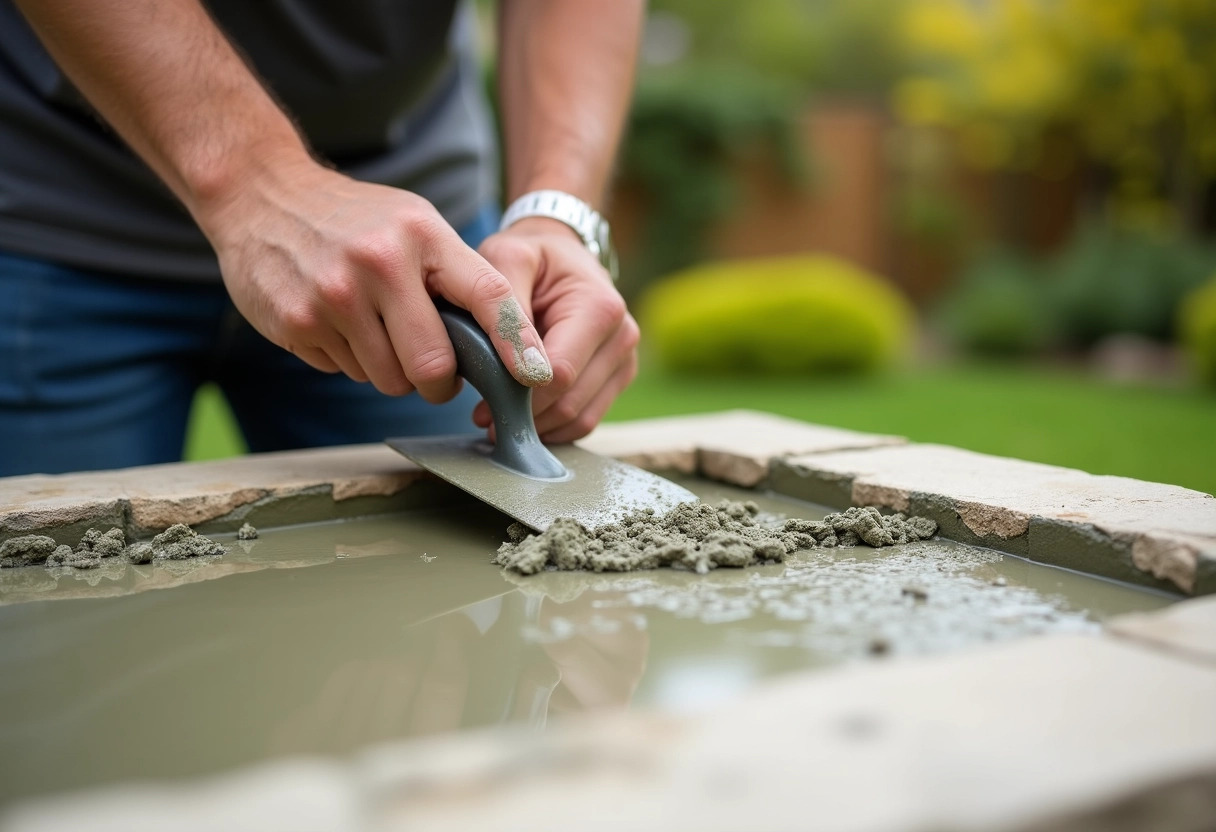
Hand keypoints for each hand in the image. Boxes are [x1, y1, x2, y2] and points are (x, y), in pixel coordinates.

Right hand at [197, 158, 552, 402]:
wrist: (260, 194)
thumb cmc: (356, 218)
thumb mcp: (415, 224)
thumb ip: (456, 277)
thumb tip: (505, 349)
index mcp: (421, 236)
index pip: (487, 296)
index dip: (517, 342)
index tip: (538, 376)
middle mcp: (379, 265)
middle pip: (433, 365)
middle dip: (439, 382)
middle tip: (435, 373)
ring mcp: (333, 296)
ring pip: (388, 379)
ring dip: (391, 371)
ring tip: (375, 329)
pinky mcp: (296, 323)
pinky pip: (346, 372)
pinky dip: (351, 360)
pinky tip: (337, 322)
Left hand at [476, 217, 638, 442]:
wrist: (561, 254)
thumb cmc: (530, 256)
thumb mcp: (508, 258)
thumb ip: (506, 305)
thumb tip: (518, 365)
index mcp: (600, 308)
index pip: (560, 374)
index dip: (519, 397)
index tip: (481, 407)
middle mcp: (622, 336)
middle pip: (571, 402)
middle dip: (525, 416)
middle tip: (484, 420)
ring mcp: (625, 359)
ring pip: (581, 419)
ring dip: (539, 427)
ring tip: (500, 419)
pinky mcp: (618, 377)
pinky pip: (587, 420)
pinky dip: (555, 427)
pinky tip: (525, 417)